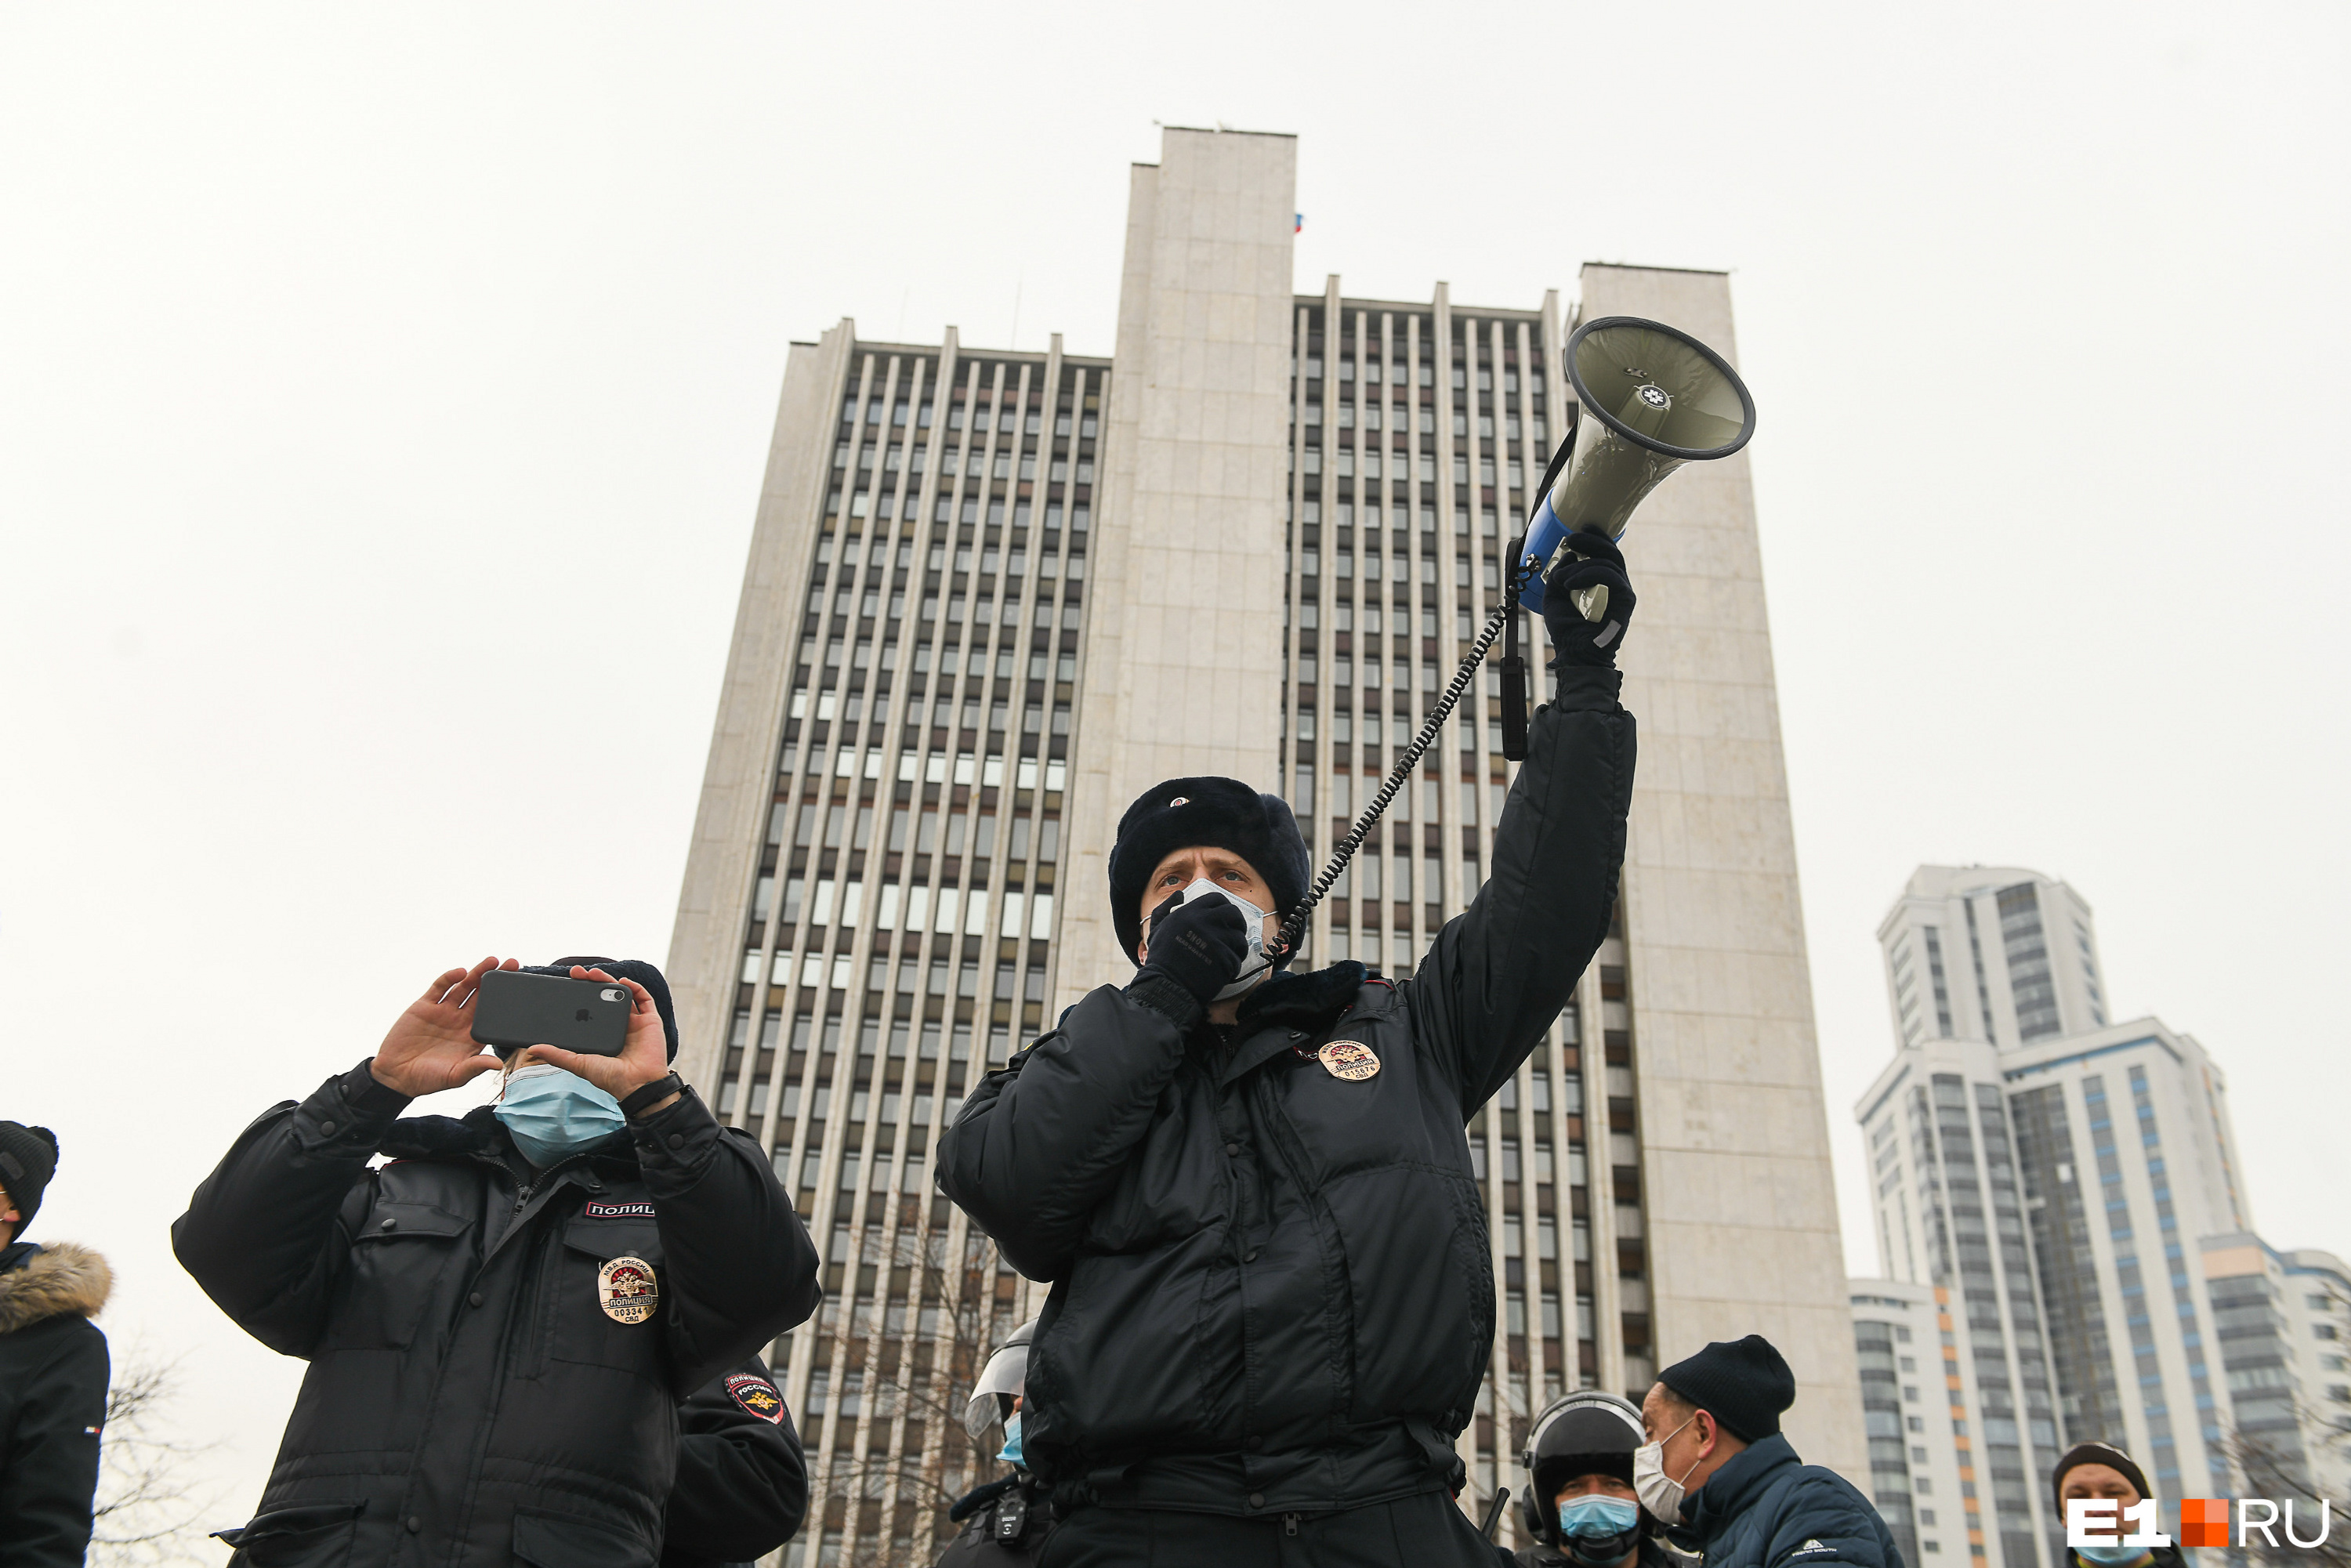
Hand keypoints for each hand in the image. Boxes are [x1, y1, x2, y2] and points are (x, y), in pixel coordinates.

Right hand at [370, 957, 513, 1096]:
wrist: (394, 1076)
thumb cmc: (427, 1079)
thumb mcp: (454, 1077)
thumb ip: (474, 1067)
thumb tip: (497, 1065)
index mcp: (471, 1036)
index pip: (493, 1014)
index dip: (506, 1001)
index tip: (520, 989)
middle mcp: (460, 1021)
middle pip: (482, 995)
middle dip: (497, 979)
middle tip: (513, 963)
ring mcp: (443, 1012)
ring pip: (464, 987)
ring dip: (477, 973)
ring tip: (492, 960)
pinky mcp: (424, 1006)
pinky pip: (439, 988)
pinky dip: (449, 978)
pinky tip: (460, 972)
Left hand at [515, 967, 674, 1113]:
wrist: (638, 1084)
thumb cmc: (610, 1078)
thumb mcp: (578, 1064)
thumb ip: (557, 1055)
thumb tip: (532, 1048)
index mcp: (602, 1035)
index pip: (588, 1010)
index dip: (578, 995)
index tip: (565, 984)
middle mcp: (617, 1026)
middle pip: (603, 997)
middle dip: (590, 982)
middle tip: (576, 972)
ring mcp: (634, 1022)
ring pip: (621, 995)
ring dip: (609, 981)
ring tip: (594, 973)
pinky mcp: (651, 1021)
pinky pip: (644, 999)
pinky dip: (635, 988)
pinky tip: (622, 981)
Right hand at [1137, 892, 1247, 1004]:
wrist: (1165, 986)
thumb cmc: (1161, 959)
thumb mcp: (1158, 928)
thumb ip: (1166, 908)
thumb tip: (1179, 894)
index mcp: (1190, 912)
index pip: (1217, 899)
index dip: (1224, 907)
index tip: (1224, 919)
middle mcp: (1204, 922)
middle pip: (1234, 913)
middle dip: (1237, 924)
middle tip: (1232, 936)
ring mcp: (1216, 940)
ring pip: (1240, 937)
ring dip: (1237, 948)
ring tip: (1227, 956)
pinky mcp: (1224, 959)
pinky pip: (1237, 959)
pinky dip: (1232, 966)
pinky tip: (1222, 971)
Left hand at [1541, 528, 1636, 669]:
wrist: (1575, 654)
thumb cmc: (1566, 629)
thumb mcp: (1554, 596)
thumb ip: (1560, 574)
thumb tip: (1571, 555)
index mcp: (1603, 582)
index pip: (1605, 553)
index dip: (1597, 537)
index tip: (1581, 527)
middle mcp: (1616, 585)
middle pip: (1611, 552)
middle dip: (1591, 540)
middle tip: (1570, 538)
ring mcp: (1623, 592)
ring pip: (1609, 562)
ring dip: (1581, 565)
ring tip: (1562, 580)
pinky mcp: (1625, 601)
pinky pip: (1612, 577)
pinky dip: (1589, 574)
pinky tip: (1571, 583)